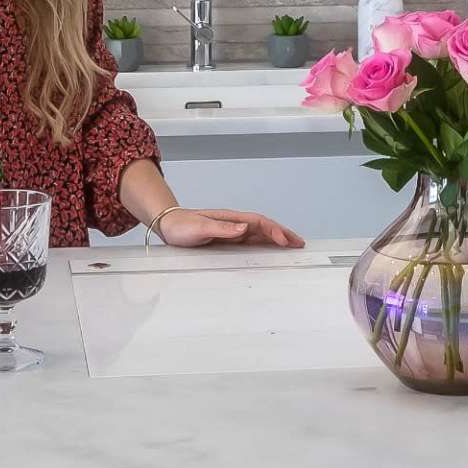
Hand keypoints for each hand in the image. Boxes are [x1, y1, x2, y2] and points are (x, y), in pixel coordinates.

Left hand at [152, 206, 301, 250]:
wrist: (167, 226)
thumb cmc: (181, 226)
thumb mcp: (199, 228)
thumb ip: (221, 228)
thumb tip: (244, 227)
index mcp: (230, 218)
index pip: (258, 222)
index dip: (273, 231)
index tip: (284, 241)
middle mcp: (234, 223)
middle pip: (265, 227)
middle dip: (283, 234)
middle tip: (300, 243)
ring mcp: (232, 231)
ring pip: (261, 234)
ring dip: (277, 239)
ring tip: (293, 246)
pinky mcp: (228, 239)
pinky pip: (252, 241)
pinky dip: (265, 243)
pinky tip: (271, 249)